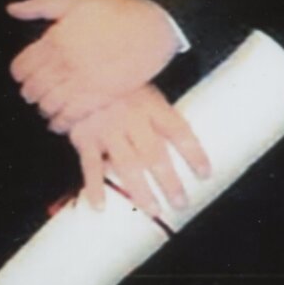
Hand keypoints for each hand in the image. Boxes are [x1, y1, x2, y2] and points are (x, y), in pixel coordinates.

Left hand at [5, 0, 176, 130]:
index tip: (25, 77)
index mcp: (55, 39)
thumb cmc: (119, 11)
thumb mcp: (77, 2)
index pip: (21, 67)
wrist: (156, 24)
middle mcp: (65, 61)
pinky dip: (61, 122)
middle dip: (31, 93)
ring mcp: (83, 79)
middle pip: (33, 88)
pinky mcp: (102, 94)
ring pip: (49, 103)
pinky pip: (71, 115)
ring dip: (45, 108)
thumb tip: (12, 9)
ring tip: (49, 107)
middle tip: (35, 94)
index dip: (20, 75)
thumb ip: (40, 6)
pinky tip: (60, 122)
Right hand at [67, 87, 216, 224]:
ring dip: (140, 191)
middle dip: (170, 182)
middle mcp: (132, 120)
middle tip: (181, 203)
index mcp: (152, 106)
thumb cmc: (119, 87)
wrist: (78, 74)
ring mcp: (107, 131)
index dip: (194, 153)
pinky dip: (94, 187)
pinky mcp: (84, 139)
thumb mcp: (145, 90)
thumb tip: (185, 141)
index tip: (206, 174)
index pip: (179, 131)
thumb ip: (160, 114)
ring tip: (153, 210)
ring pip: (127, 165)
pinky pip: (91, 166)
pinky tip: (100, 206)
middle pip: (155, 155)